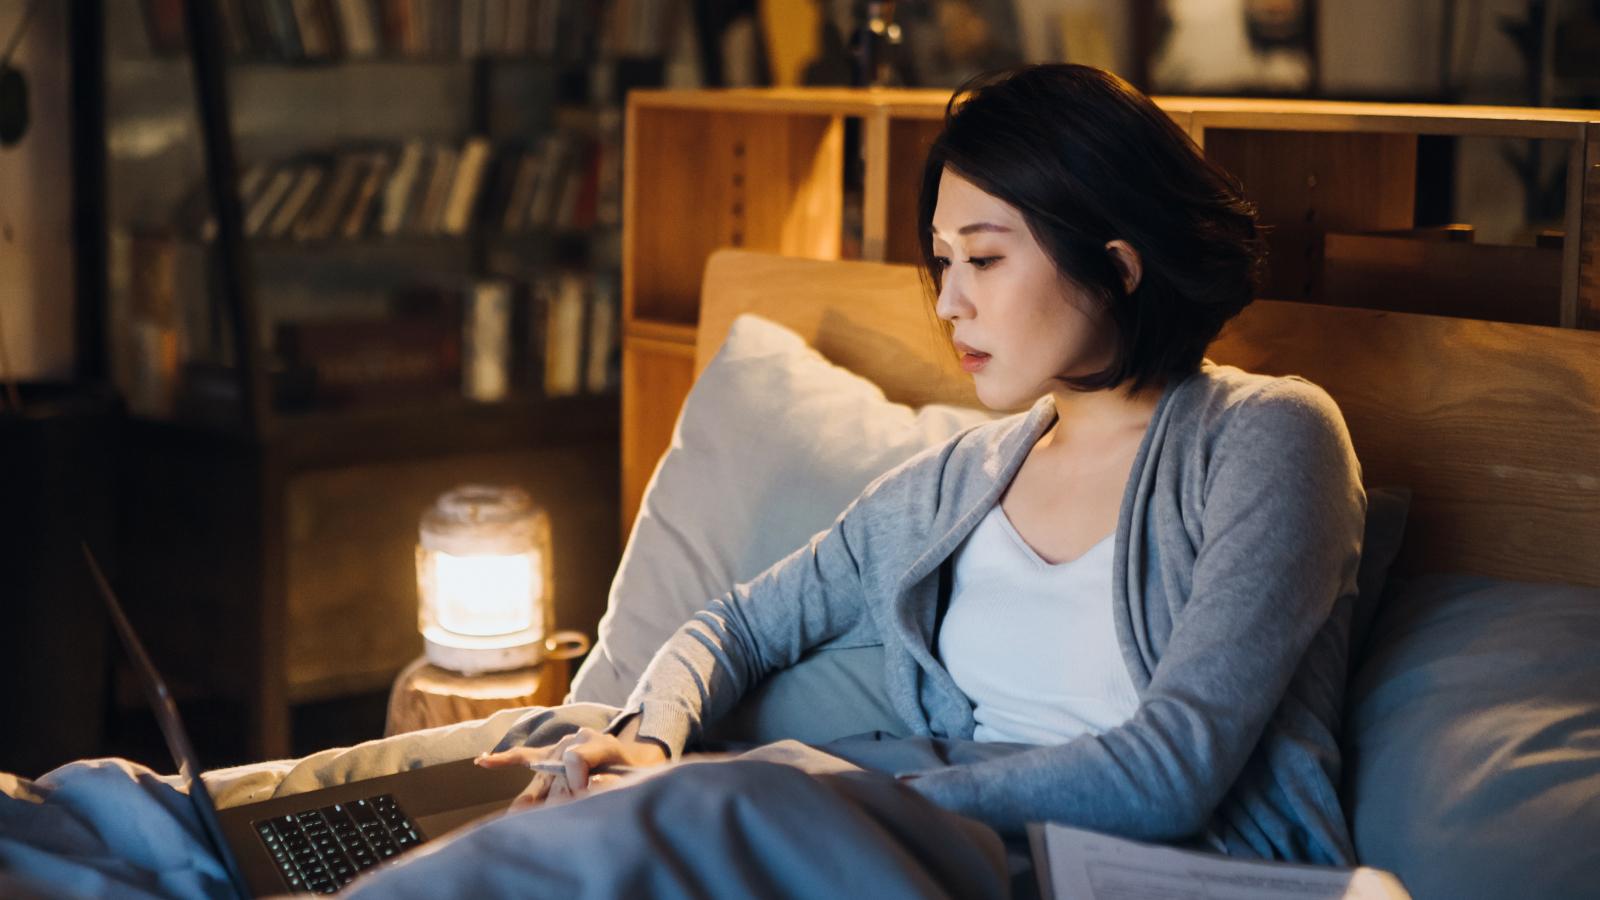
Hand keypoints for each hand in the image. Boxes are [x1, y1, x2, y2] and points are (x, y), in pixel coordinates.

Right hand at [475, 726, 668, 810]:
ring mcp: (560, 747)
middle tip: (568, 811)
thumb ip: (613, 783)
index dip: (578, 781)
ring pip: (539, 778)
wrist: (635, 759)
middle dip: (559, 798)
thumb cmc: (636, 773)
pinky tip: (483, 761)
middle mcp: (575, 740)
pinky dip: (503, 760)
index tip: (585, 795)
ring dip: (536, 800)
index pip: (575, 759)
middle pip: (555, 774)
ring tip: (522, 816)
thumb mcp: (635, 777)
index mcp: (598, 743)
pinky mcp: (549, 756)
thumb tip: (586, 788)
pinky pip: (523, 757)